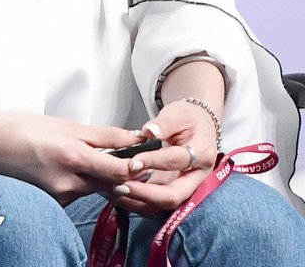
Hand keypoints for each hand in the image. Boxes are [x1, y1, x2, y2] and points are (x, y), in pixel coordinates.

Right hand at [0, 111, 153, 204]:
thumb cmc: (24, 128)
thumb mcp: (66, 125)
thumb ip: (103, 135)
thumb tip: (134, 138)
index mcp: (73, 157)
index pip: (119, 172)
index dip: (136, 166)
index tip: (143, 156)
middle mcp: (68, 183)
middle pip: (109, 183)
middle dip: (120, 172)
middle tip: (123, 155)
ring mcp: (60, 197)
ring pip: (94, 188)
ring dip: (99, 175)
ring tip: (83, 154)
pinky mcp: (54, 204)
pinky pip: (78, 193)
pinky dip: (80, 181)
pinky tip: (66, 166)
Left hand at [108, 100, 219, 216]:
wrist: (199, 127)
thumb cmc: (188, 119)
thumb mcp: (177, 114)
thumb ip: (163, 124)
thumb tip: (148, 132)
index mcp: (202, 154)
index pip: (177, 161)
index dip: (154, 162)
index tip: (133, 162)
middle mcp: (197, 177)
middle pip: (174, 195)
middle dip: (147, 194)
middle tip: (121, 186)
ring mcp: (187, 188)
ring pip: (164, 204)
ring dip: (140, 201)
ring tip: (117, 190)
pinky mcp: (175, 191)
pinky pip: (158, 203)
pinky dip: (139, 200)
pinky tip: (122, 192)